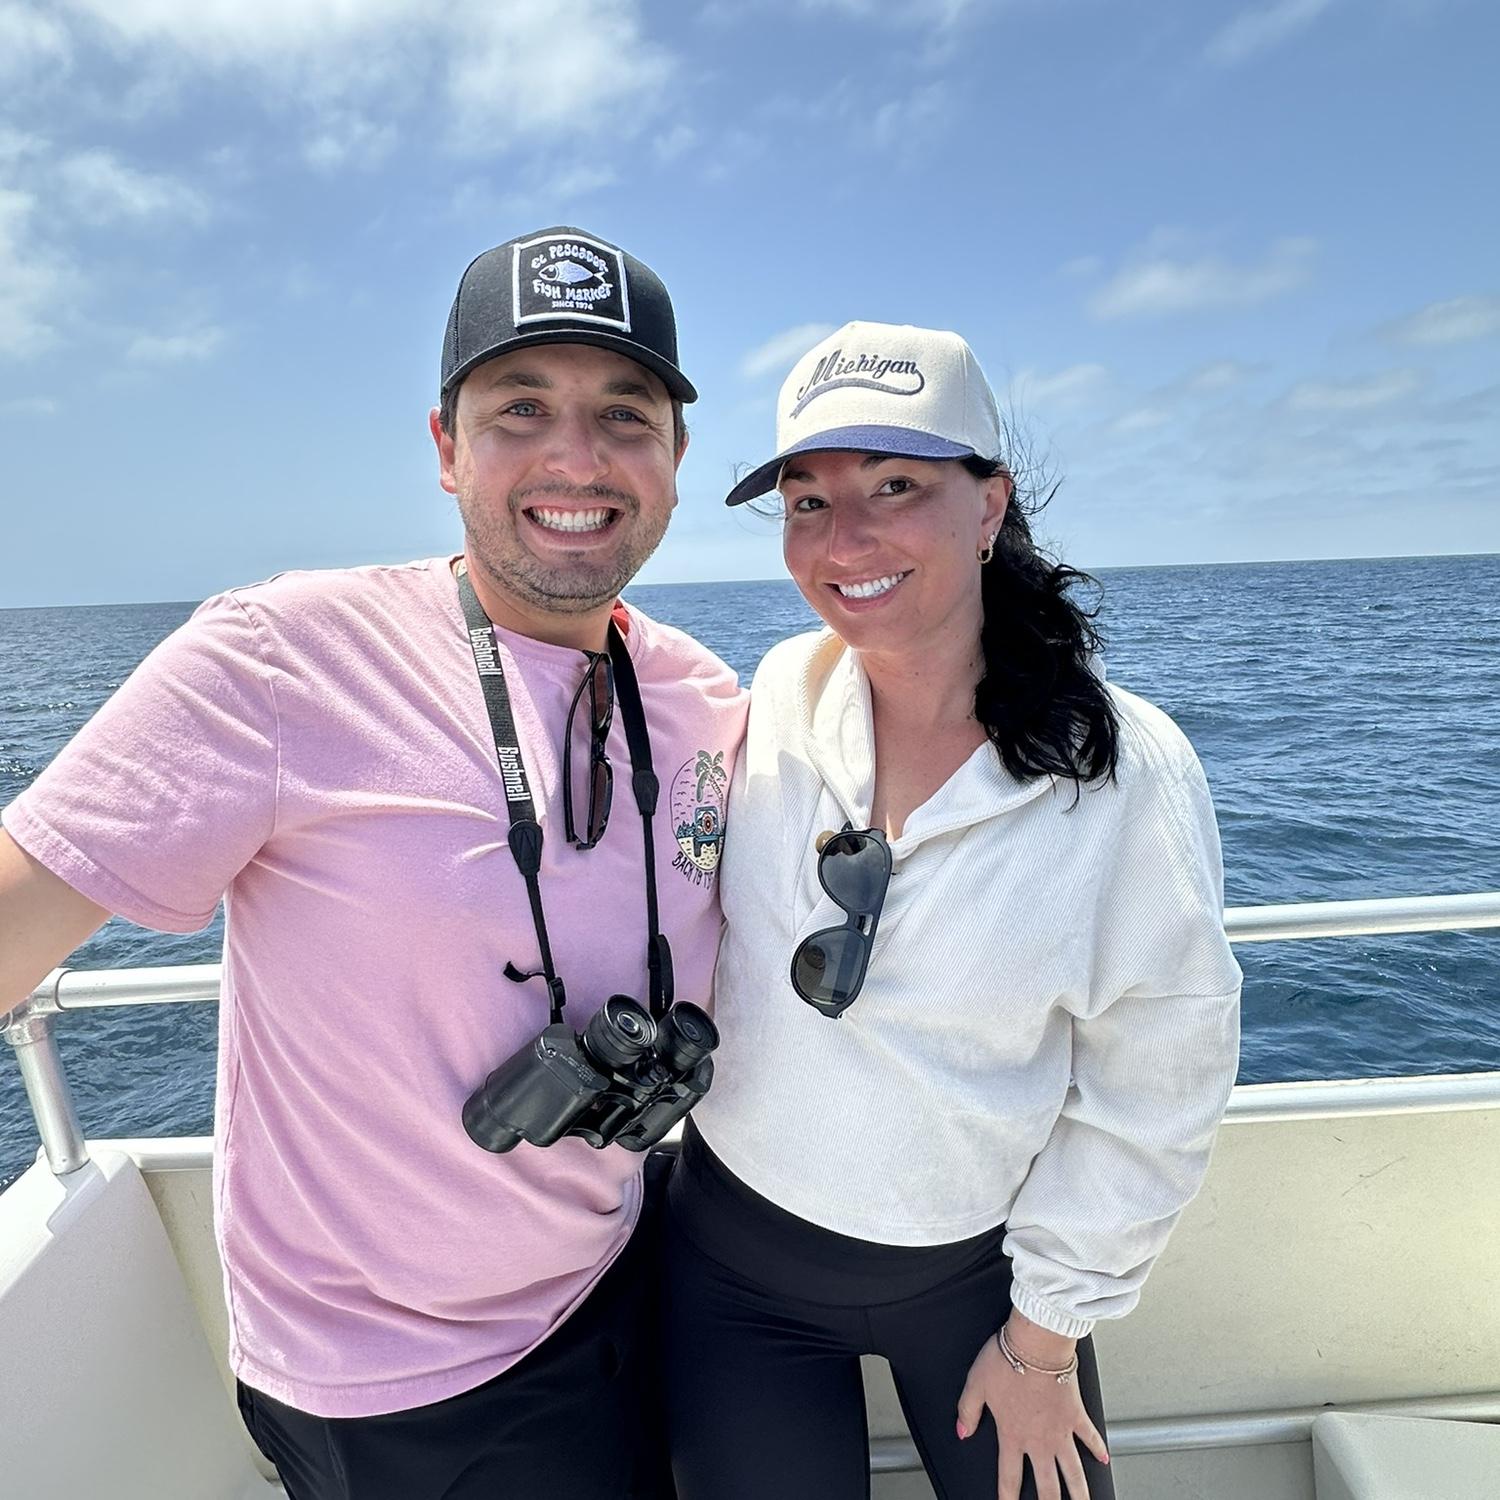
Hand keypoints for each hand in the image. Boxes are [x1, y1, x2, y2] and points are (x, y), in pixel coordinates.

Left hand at [956, 1319, 1108, 1499]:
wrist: (1037, 1342)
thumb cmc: (1006, 1358)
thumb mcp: (976, 1384)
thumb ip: (968, 1410)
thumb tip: (962, 1431)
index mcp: (1012, 1434)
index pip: (1008, 1477)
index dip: (1007, 1498)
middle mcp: (1038, 1439)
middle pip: (1046, 1485)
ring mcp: (1060, 1430)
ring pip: (1073, 1472)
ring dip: (1079, 1492)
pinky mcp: (1076, 1414)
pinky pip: (1090, 1437)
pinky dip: (1098, 1450)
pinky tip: (1104, 1461)